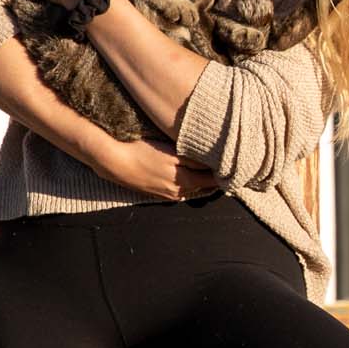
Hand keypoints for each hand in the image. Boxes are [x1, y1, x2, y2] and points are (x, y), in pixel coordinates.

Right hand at [95, 133, 221, 201]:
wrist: (114, 162)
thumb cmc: (143, 152)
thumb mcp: (173, 153)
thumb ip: (196, 160)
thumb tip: (217, 165)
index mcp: (187, 182)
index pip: (214, 180)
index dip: (225, 172)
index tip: (234, 162)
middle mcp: (179, 192)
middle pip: (204, 184)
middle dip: (212, 175)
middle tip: (220, 160)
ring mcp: (166, 195)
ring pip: (190, 187)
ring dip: (198, 178)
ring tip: (203, 164)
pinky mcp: (156, 193)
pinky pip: (177, 189)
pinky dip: (184, 182)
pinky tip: (181, 171)